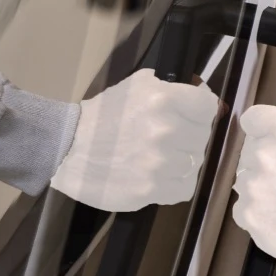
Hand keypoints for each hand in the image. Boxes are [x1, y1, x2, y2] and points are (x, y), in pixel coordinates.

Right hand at [51, 69, 219, 211]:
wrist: (67, 148)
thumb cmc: (103, 116)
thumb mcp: (137, 86)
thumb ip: (173, 88)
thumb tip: (204, 98)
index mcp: (164, 99)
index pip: (208, 108)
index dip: (198, 113)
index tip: (188, 118)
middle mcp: (166, 130)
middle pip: (202, 137)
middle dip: (187, 138)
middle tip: (165, 140)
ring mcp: (159, 163)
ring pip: (195, 164)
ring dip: (180, 163)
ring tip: (156, 159)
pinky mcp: (150, 190)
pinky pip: (183, 189)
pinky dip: (173, 185)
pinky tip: (157, 177)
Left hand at [231, 107, 275, 265]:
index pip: (252, 119)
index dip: (262, 128)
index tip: (268, 137)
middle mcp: (264, 156)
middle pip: (250, 152)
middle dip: (267, 161)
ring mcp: (254, 188)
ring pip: (246, 181)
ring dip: (261, 187)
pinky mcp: (249, 215)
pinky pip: (243, 209)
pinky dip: (258, 212)